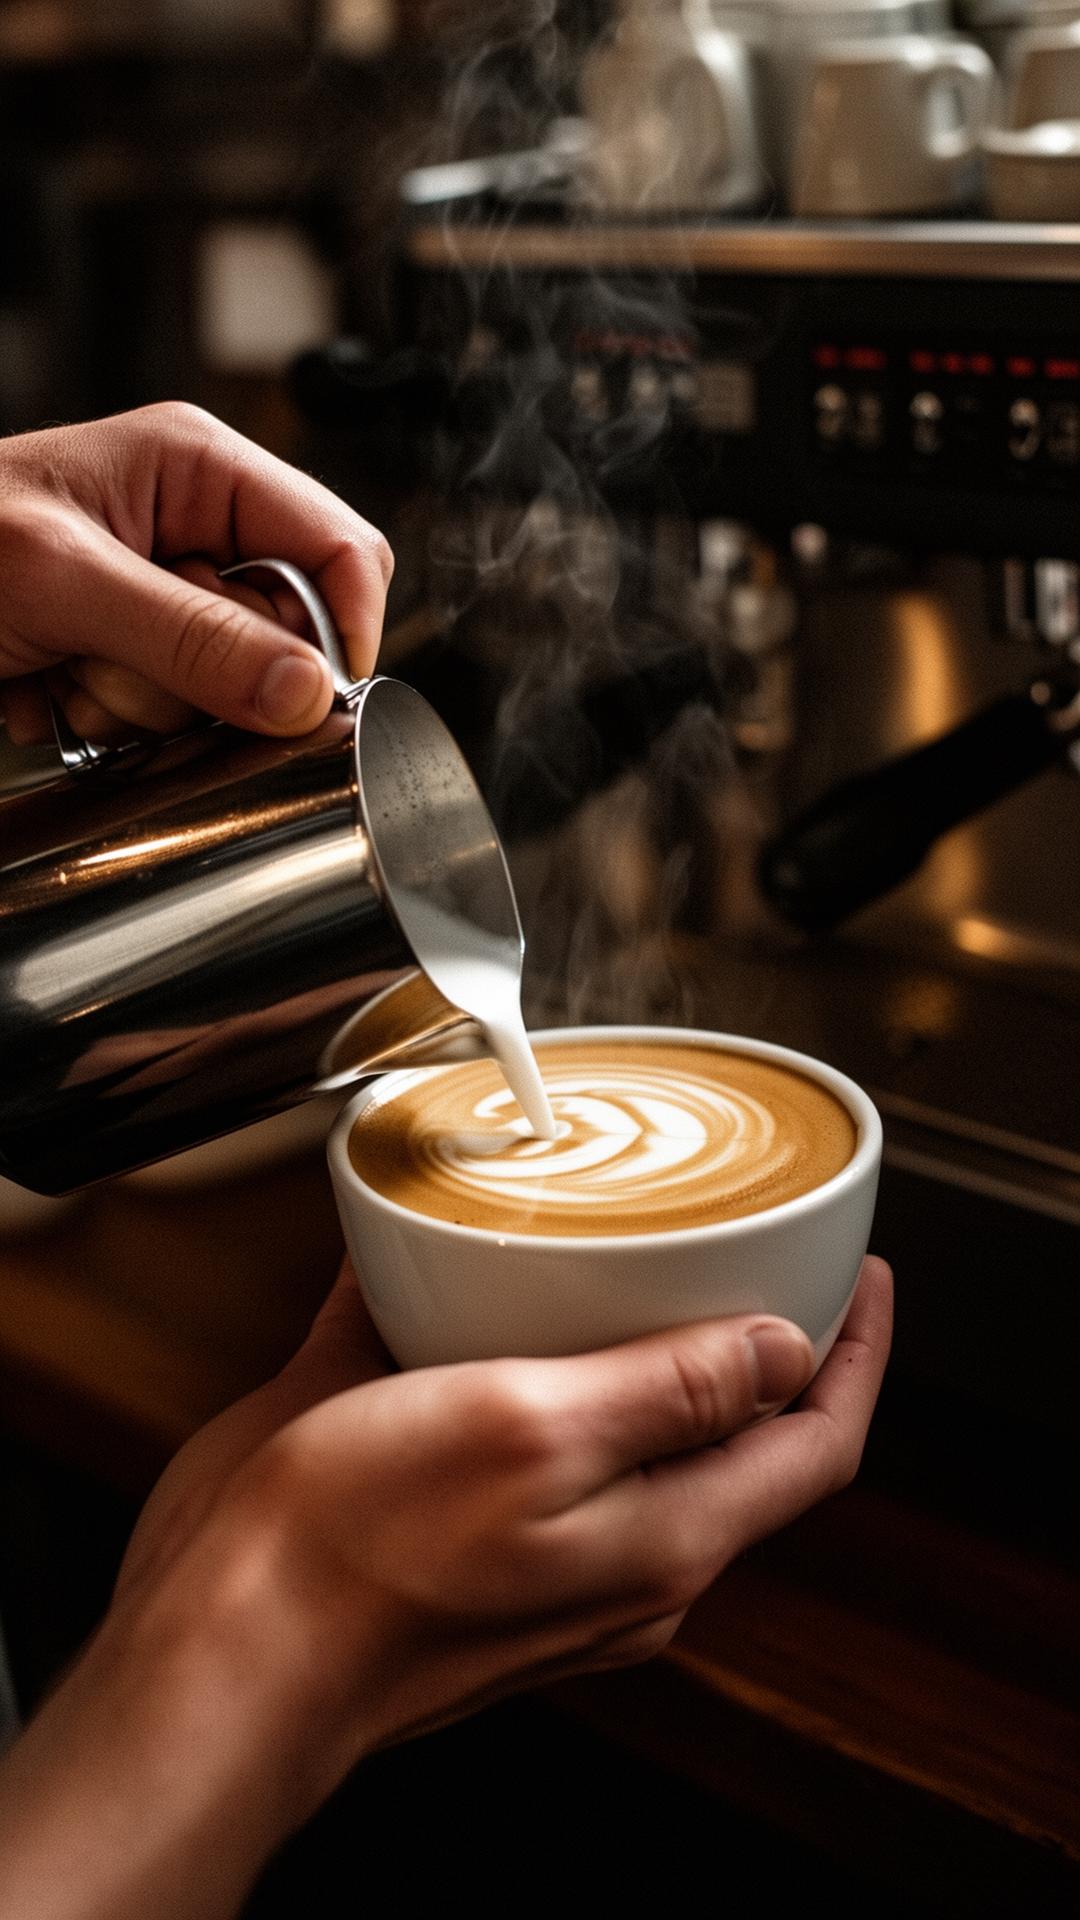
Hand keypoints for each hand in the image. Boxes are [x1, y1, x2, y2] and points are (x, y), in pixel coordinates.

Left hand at [0, 404, 392, 745]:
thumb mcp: (63, 582)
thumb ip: (192, 636)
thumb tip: (309, 689)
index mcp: (200, 469)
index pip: (341, 549)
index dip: (341, 628)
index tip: (312, 699)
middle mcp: (193, 531)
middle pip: (287, 635)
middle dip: (210, 676)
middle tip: (122, 666)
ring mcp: (161, 600)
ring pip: (228, 691)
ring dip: (143, 708)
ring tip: (66, 675)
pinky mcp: (131, 657)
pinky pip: (171, 721)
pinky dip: (108, 726)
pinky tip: (50, 693)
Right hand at [0, 1258, 890, 1919]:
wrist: (225, 1644)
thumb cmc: (361, 1551)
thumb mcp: (536, 1433)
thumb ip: (672, 1392)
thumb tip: (785, 1350)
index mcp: (662, 1536)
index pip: (814, 1445)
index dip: (855, 1356)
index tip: (861, 1275)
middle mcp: (618, 1553)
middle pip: (737, 1442)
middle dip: (764, 1346)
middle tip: (759, 1249)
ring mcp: (540, 1545)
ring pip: (633, 1434)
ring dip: (648, 1345)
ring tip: (637, 1252)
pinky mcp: (460, 1522)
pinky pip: (528, 1433)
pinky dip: (530, 1355)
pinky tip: (475, 1287)